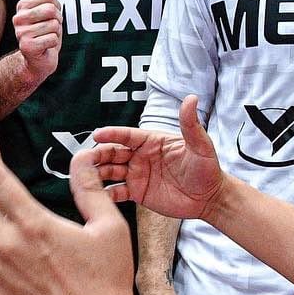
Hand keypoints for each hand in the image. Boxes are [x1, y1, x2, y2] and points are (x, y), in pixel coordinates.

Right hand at [13, 0, 61, 84]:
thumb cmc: (42, 33)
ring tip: (47, 38)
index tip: (50, 17)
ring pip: (53, 25)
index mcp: (22, 6)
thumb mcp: (44, 9)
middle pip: (51, 10)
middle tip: (50, 29)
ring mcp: (20, 33)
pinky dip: (54, 44)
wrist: (37, 60)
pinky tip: (45, 47)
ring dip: (56, 33)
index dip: (57, 7)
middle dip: (57, 21)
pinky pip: (52, 39)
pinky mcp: (26, 46)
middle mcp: (18, 18)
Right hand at [93, 95, 223, 220]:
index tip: (97, 134)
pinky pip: (116, 192)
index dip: (112, 134)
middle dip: (98, 154)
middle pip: (113, 152)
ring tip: (83, 176)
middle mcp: (140, 156)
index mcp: (151, 141)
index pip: (127, 135)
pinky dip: (105, 194)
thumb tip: (190, 98)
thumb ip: (190, 124)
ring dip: (96, 173)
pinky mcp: (137, 193)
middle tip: (84, 158)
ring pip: (110, 171)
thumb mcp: (200, 146)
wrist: (210, 197)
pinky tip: (94, 197)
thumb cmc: (207, 168)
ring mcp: (137, 174)